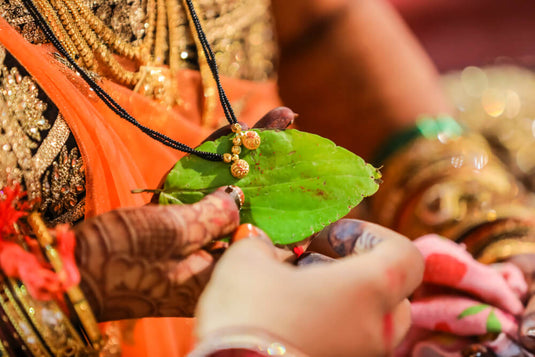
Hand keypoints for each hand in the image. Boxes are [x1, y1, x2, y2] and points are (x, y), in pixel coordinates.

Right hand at [75, 107, 296, 321]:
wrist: (73, 267)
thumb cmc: (117, 261)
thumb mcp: (169, 236)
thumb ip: (211, 216)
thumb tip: (240, 197)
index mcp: (222, 269)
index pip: (272, 242)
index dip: (296, 214)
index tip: (316, 186)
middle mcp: (214, 251)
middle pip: (256, 207)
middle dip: (277, 171)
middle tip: (298, 135)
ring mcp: (195, 232)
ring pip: (232, 189)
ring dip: (253, 154)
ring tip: (281, 119)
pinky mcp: (177, 217)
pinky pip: (205, 185)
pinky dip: (219, 158)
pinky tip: (237, 132)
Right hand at [195, 220, 423, 356]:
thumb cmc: (247, 316)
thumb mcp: (246, 261)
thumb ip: (262, 243)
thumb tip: (263, 243)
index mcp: (369, 291)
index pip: (405, 255)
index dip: (371, 236)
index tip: (329, 236)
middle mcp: (378, 329)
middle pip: (390, 289)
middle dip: (353, 269)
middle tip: (310, 262)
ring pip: (370, 320)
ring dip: (341, 299)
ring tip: (294, 292)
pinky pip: (350, 343)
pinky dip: (330, 325)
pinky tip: (288, 320)